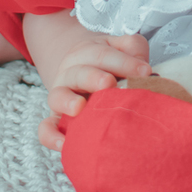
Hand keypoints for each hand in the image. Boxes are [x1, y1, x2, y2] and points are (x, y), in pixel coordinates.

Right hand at [39, 30, 151, 147]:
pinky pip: (46, 127)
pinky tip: (64, 143)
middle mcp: (71, 72)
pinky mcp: (56, 118)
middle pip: (79, 73)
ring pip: (57, 96)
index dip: (125, 63)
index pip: (104, 56)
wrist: (82, 66)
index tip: (145, 73)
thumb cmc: (110, 61)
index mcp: (88, 53)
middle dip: (94, 77)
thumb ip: (132, 48)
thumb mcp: (121, 47)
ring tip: (80, 108)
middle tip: (109, 83)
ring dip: (68, 101)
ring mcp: (61, 95)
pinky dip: (50, 135)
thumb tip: (143, 69)